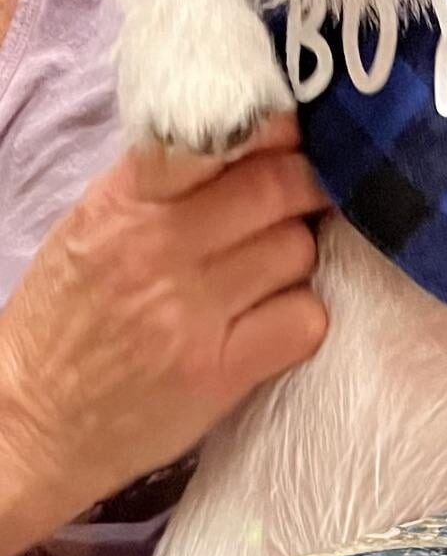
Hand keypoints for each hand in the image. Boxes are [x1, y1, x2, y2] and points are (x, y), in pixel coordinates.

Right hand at [0, 116, 328, 555]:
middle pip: (277, 187)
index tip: (288, 140)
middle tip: (304, 201)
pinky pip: (305, 320)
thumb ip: (160, 182)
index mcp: (123, 203)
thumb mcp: (91, 227)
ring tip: (272, 271)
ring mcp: (189, 313)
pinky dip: (302, 317)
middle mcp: (156, 249)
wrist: (32, 421)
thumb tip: (246, 140)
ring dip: (300, 256)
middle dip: (304, 188)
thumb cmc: (66, 319)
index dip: (271, 133)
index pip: (216, 139)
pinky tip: (274, 321)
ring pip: (297, 249)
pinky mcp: (218, 372)